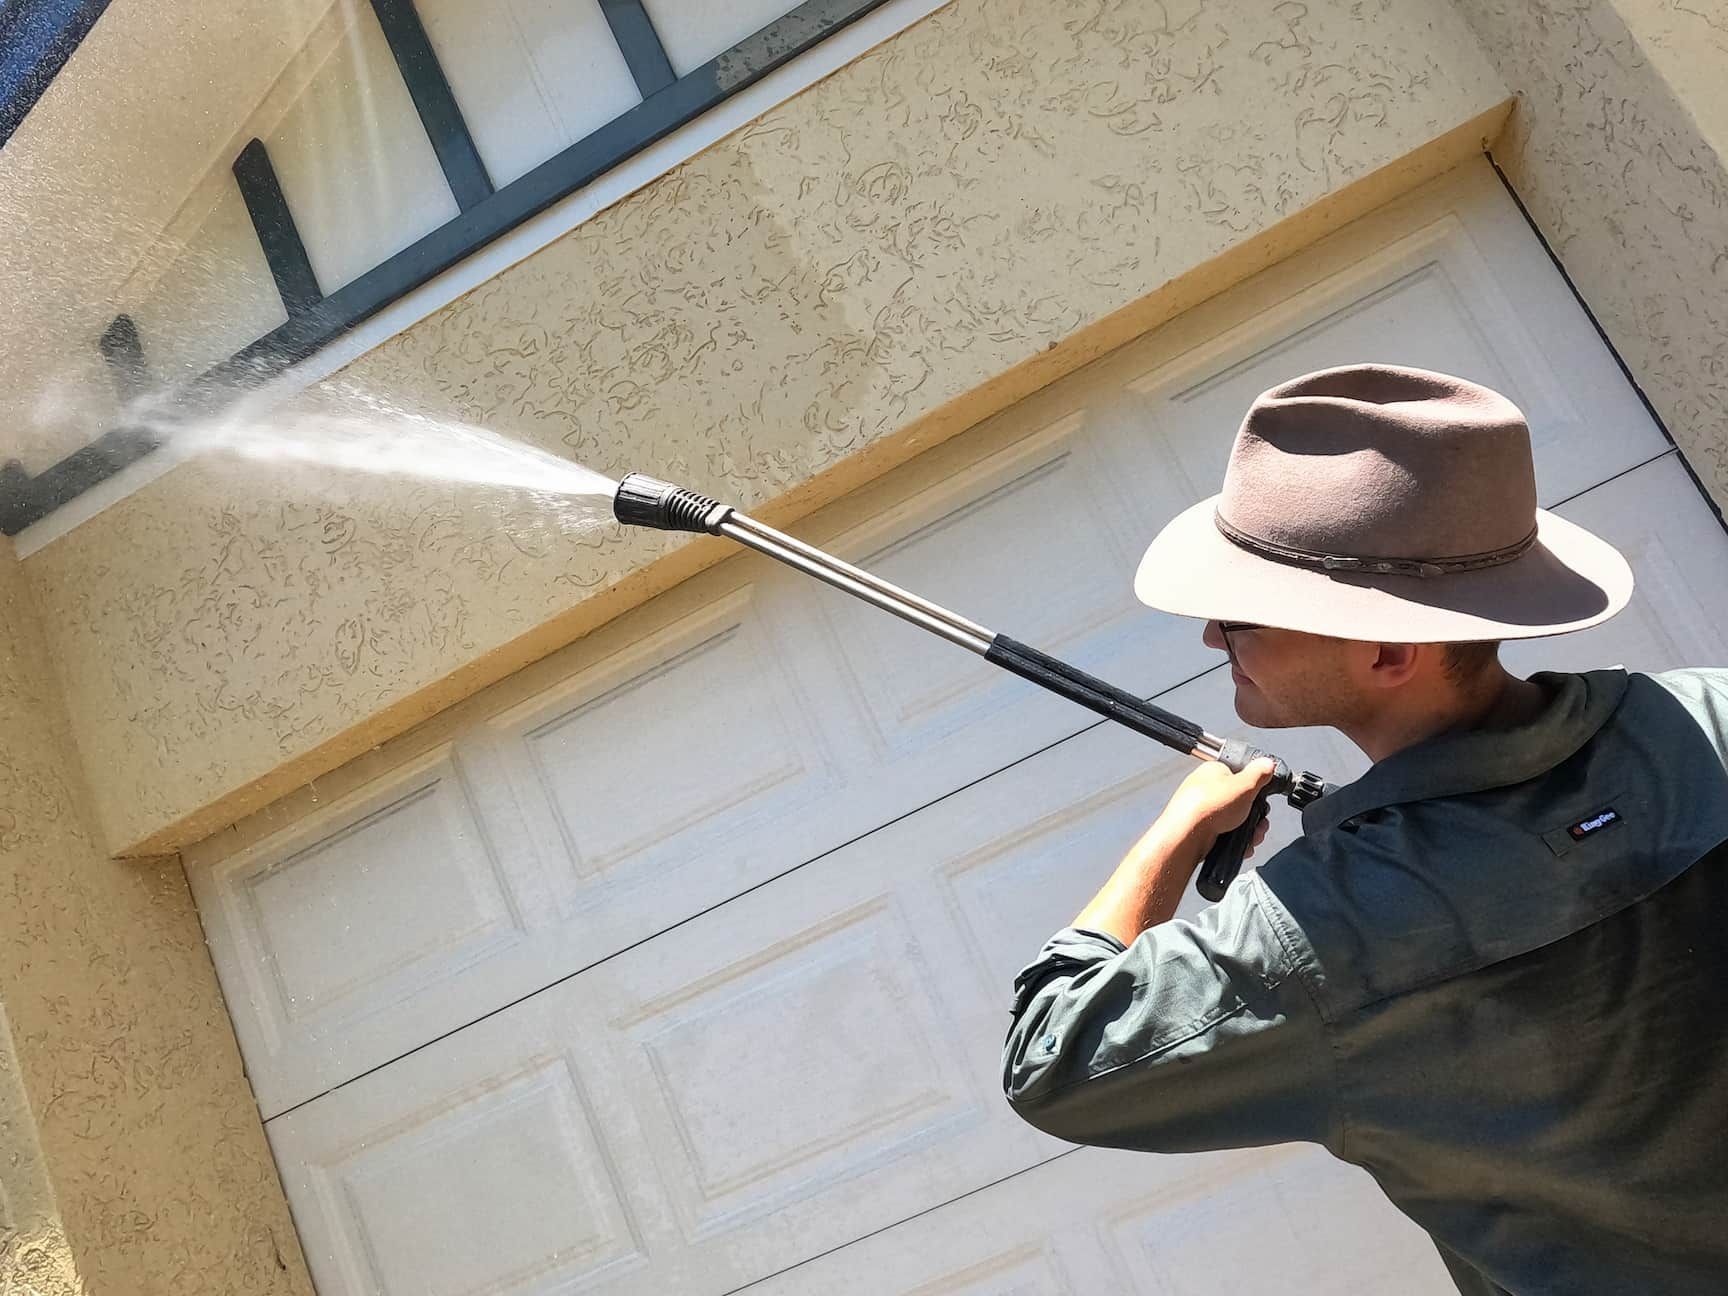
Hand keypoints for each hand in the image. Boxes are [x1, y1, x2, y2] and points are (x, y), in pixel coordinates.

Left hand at [1070, 757, 1277, 941]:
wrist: (1176, 845)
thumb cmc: (1206, 813)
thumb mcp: (1240, 790)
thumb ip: (1258, 778)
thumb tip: (1269, 764)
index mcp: (1208, 775)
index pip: (1241, 781)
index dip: (1255, 797)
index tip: (1262, 811)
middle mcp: (1198, 793)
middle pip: (1236, 806)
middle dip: (1250, 820)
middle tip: (1255, 833)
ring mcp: (1193, 817)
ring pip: (1229, 826)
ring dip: (1242, 836)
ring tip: (1246, 846)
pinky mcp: (1190, 839)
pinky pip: (1217, 840)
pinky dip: (1229, 847)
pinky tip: (1234, 854)